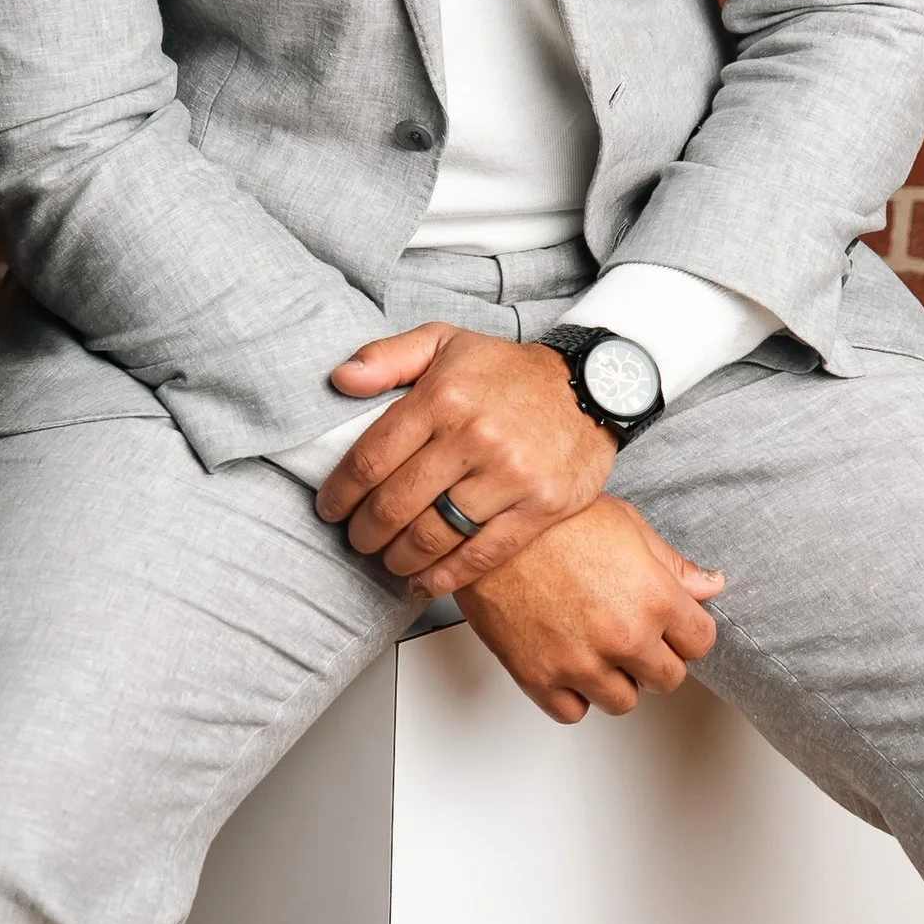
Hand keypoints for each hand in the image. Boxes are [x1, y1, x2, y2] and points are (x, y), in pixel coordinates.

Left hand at [316, 323, 614, 591]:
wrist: (591, 387)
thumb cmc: (508, 372)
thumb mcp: (445, 342)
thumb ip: (388, 357)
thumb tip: (340, 379)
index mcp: (443, 396)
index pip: (370, 459)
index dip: (340, 494)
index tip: (331, 509)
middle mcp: (475, 435)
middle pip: (395, 504)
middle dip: (365, 532)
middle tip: (359, 539)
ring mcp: (510, 474)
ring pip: (432, 535)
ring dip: (399, 558)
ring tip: (390, 559)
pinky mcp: (540, 506)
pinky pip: (481, 553)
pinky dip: (446, 576)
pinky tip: (425, 581)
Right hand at [456, 496, 723, 723]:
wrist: (486, 527)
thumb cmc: (552, 520)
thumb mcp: (626, 525)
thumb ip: (673, 565)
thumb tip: (709, 585)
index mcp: (654, 597)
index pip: (701, 643)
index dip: (688, 633)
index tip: (674, 628)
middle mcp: (623, 636)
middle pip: (667, 679)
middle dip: (656, 660)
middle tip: (635, 637)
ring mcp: (580, 662)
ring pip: (622, 702)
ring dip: (616, 680)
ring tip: (598, 649)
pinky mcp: (538, 677)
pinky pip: (572, 712)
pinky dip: (573, 695)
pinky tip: (568, 664)